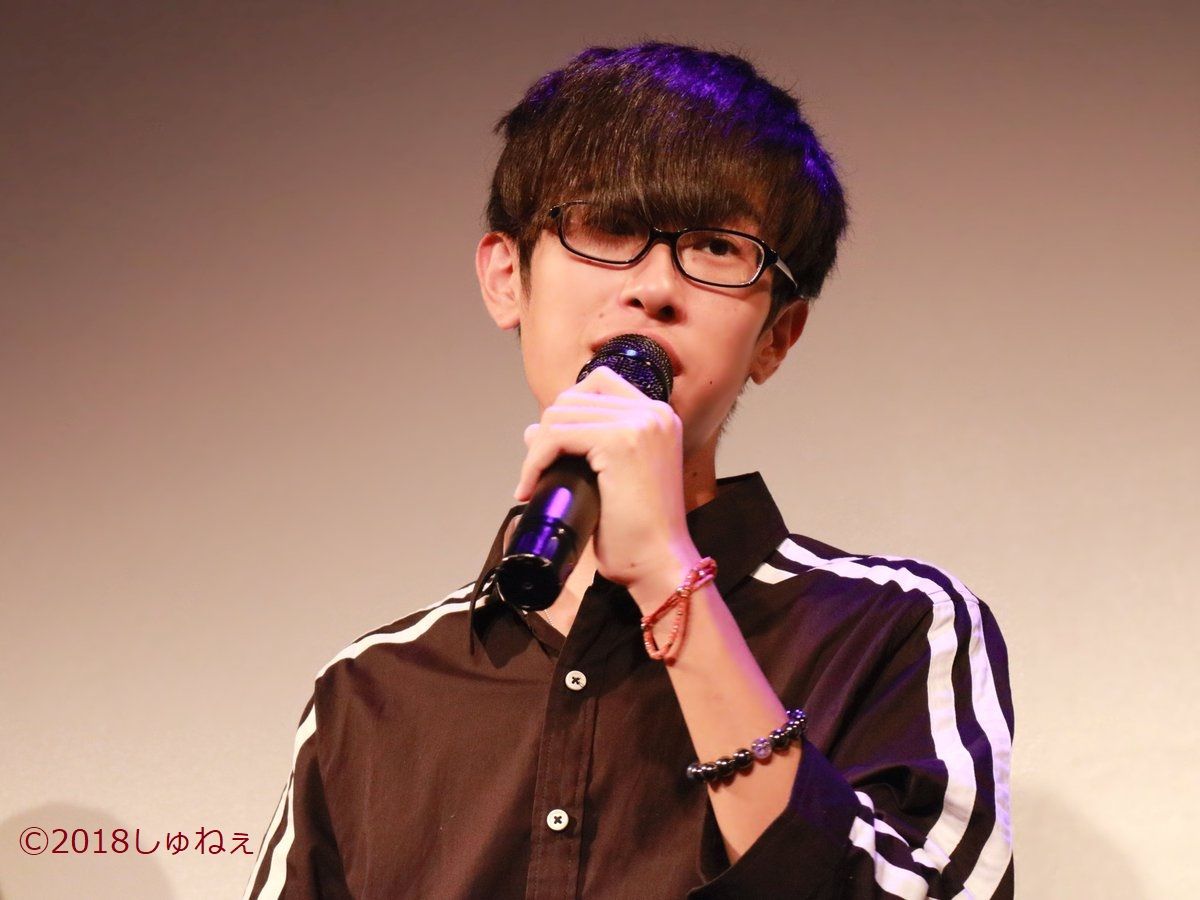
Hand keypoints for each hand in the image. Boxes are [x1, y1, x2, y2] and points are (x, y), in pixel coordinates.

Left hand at [513, 366, 698, 602]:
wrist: (659, 563)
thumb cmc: (638, 533)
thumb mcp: (611, 479)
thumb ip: (582, 449)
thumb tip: (533, 429)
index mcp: (659, 416)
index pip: (597, 384)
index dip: (567, 413)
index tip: (554, 451)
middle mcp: (654, 412)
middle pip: (574, 396)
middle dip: (547, 432)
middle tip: (537, 471)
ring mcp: (640, 423)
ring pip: (561, 413)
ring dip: (537, 450)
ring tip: (533, 482)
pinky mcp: (620, 440)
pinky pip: (558, 435)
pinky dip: (536, 460)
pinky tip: (530, 486)